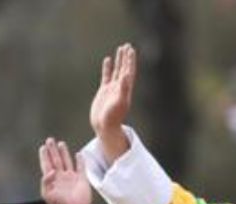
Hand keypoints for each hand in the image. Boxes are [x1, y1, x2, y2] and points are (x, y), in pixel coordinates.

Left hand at [39, 138, 91, 203]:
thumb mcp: (47, 194)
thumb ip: (45, 181)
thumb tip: (50, 171)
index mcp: (52, 180)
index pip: (46, 165)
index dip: (44, 156)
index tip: (43, 147)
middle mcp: (61, 177)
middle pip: (56, 160)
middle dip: (52, 150)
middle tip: (50, 140)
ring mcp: (71, 178)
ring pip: (67, 161)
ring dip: (64, 153)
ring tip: (61, 144)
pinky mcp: (82, 180)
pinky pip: (81, 167)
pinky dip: (80, 161)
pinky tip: (79, 155)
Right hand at [90, 44, 135, 163]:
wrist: (104, 127)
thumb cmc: (113, 117)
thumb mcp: (119, 103)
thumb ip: (123, 89)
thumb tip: (126, 75)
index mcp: (125, 89)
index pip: (129, 71)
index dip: (130, 60)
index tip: (131, 49)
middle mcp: (120, 87)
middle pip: (125, 68)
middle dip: (126, 57)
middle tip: (127, 45)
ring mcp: (112, 89)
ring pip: (116, 70)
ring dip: (119, 60)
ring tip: (120, 49)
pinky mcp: (104, 92)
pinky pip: (106, 76)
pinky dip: (107, 68)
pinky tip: (107, 60)